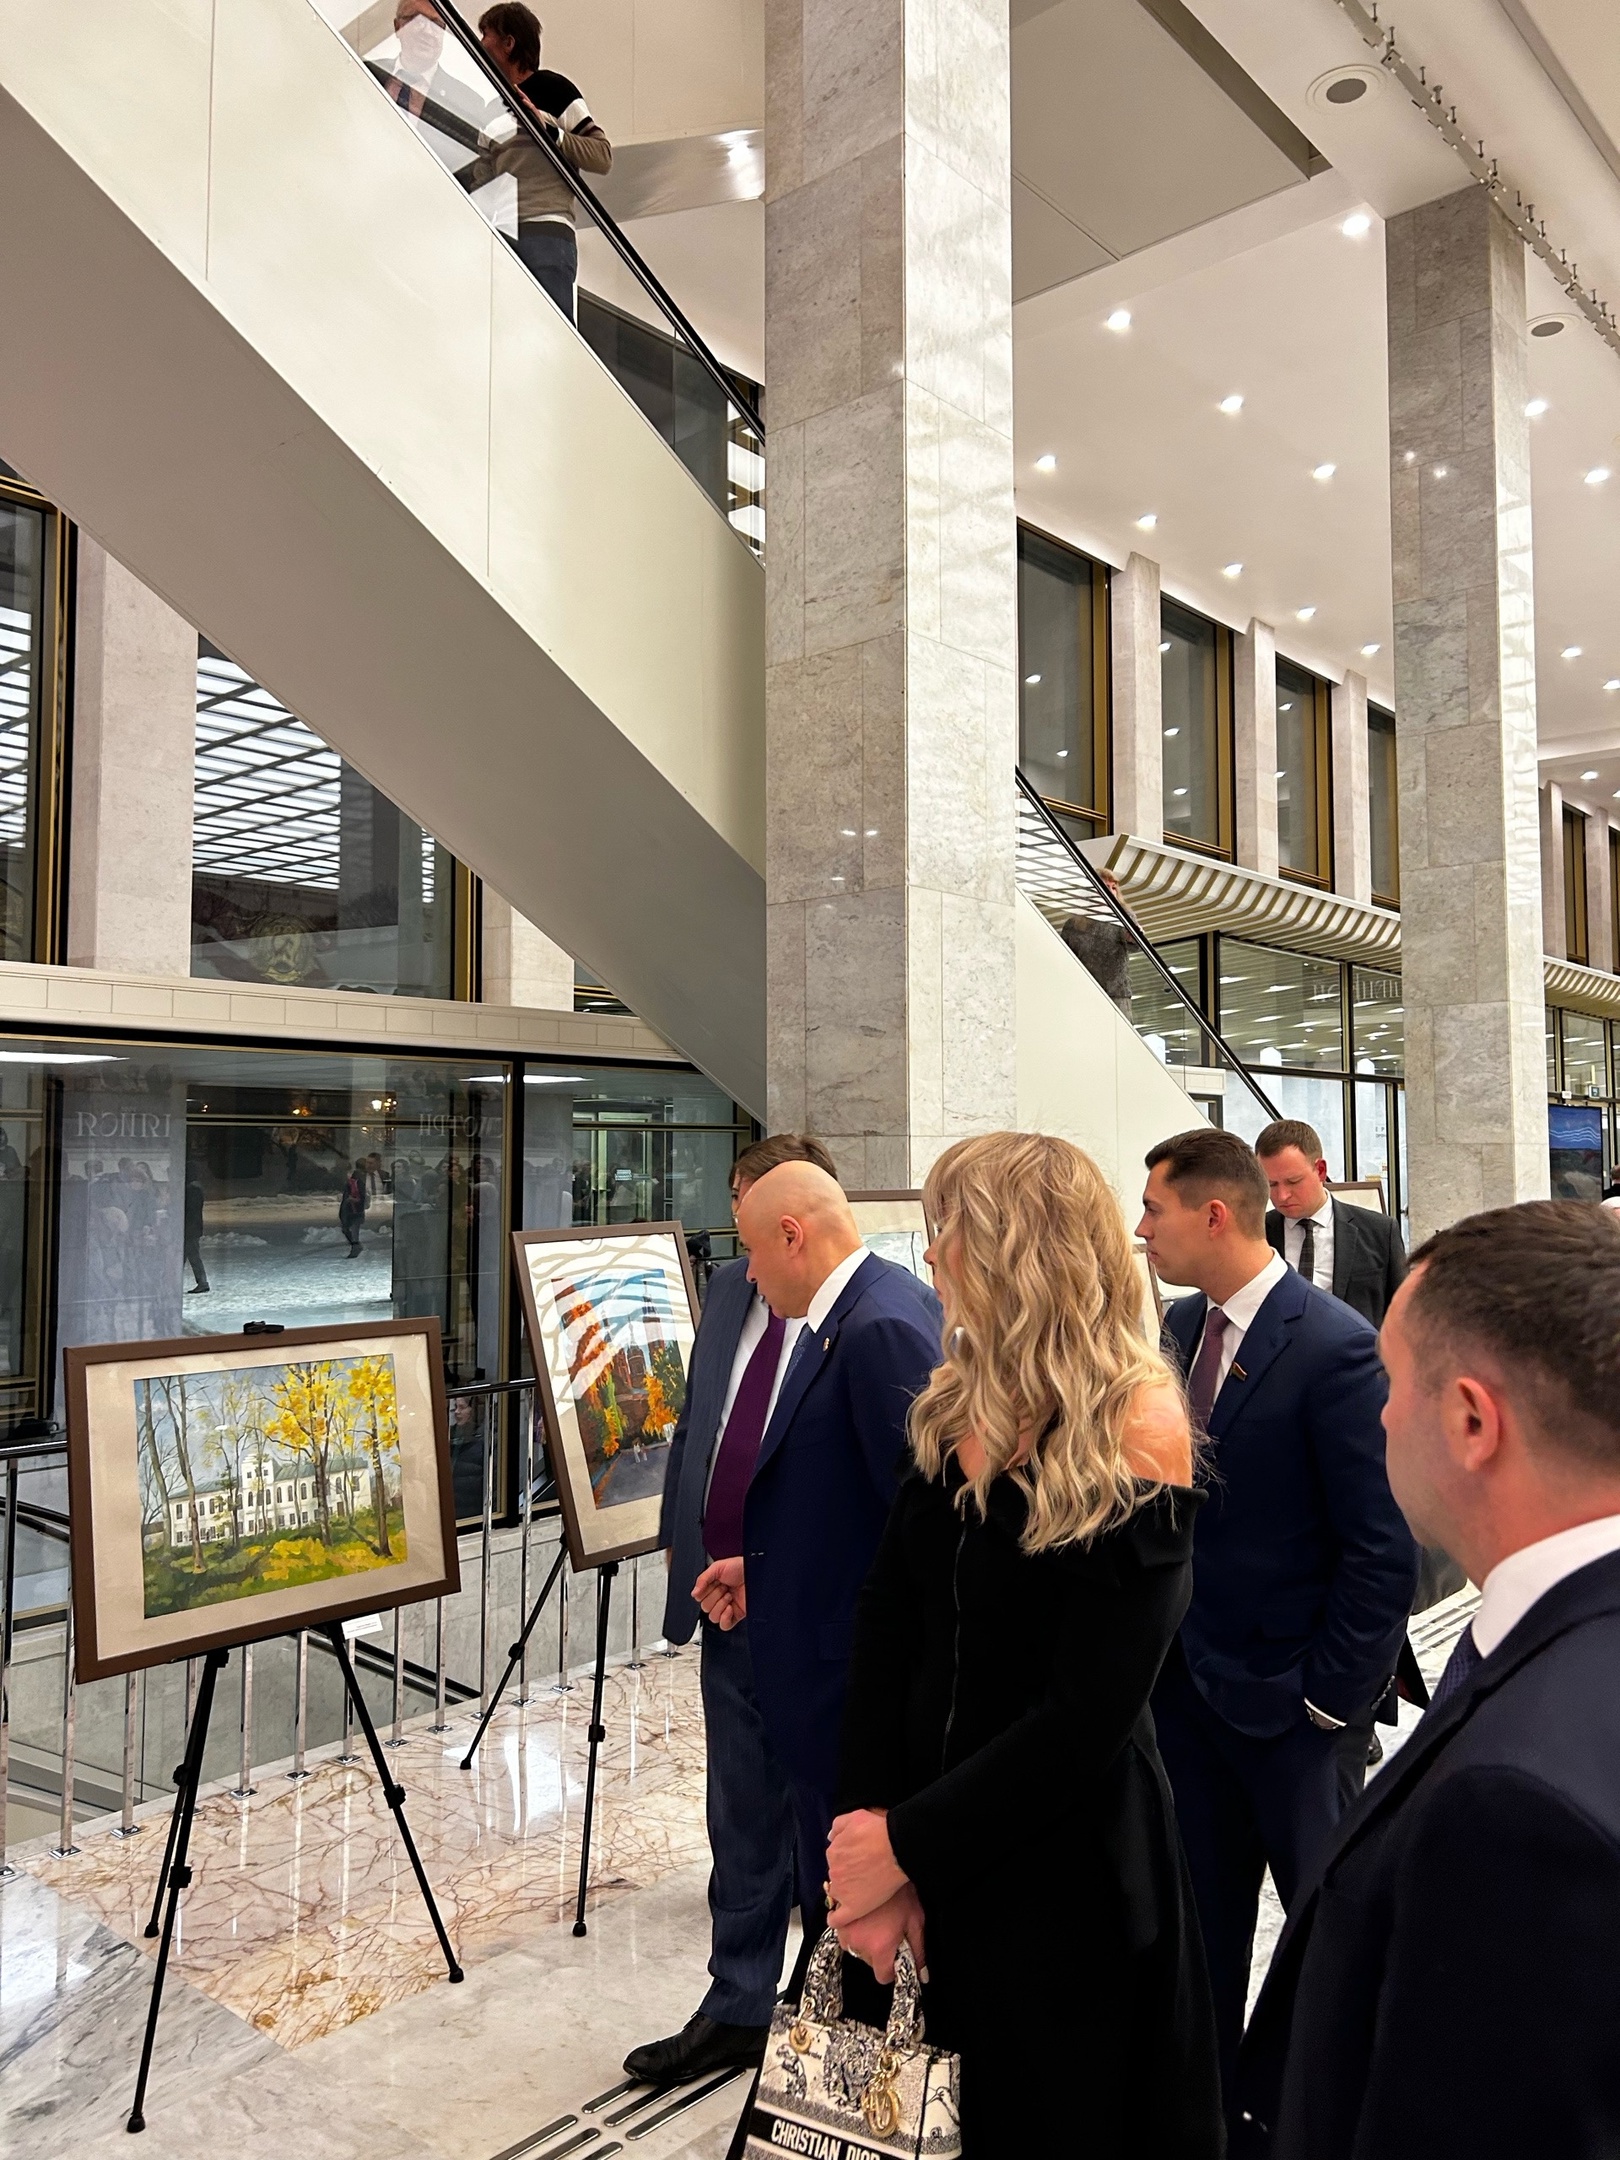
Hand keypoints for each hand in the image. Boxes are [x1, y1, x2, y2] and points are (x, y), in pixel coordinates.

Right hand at [692, 1555, 745, 1629]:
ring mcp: (726, 1607)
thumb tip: (694, 1593)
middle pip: (705, 1608)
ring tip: (729, 1596)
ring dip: (720, 1606)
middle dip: (715, 1596)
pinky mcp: (735, 1615)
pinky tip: (730, 1608)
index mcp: (712, 1587)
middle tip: (724, 1588)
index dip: (705, 1592)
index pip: (699, 1598)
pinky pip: (724, 1625)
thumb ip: (703, 1579)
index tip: (713, 1584)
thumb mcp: (717, 1567)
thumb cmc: (740, 1567)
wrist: (756, 1574)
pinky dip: (725, 1618)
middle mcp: (718, 1598)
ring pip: (712, 1617)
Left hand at [826, 1807, 906, 1923]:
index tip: (858, 1860)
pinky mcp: (854, 1908)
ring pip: (839, 1893)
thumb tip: (831, 1837)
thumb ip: (838, 1825)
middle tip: (865, 1872)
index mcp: (833, 1852)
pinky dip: (835, 1920)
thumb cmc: (878, 1831)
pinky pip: (838, 1919)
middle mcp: (834, 1872)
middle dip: (848, 1874)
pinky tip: (836, 1919)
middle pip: (838, 1876)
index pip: (836, 1859)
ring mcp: (843, 1892)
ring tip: (863, 1890)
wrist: (896, 1849)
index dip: (847, 1859)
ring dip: (846, 1892)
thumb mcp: (855, 1817)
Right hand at [836, 1884, 925, 1984]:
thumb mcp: (916, 1921)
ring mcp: (844, 1930)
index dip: (891, 1969)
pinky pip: (842, 1932)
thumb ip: (918, 1951)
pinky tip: (862, 1913)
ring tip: (873, 1920)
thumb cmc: (901, 1892)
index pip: (882, 1977)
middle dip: (877, 1951)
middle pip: (868, 1961)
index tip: (895, 1956)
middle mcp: (858, 1943)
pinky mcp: (835, 1916)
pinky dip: (851, 1927)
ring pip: (853, 1947)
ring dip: (862, 1940)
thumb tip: (922, 1975)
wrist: (882, 1861)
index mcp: (880, 1948)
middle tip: (886, 1930)